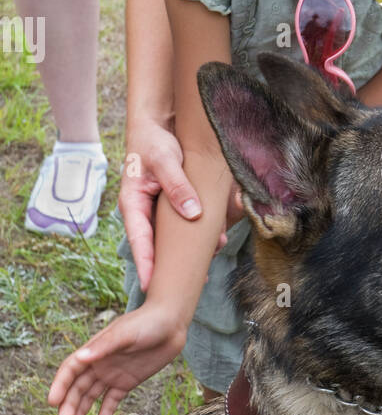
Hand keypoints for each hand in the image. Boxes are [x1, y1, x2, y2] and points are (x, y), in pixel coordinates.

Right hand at [48, 304, 187, 414]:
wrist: (172, 324)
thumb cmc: (147, 322)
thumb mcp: (126, 333)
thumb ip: (105, 346)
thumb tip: (81, 357)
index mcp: (94, 349)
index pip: (70, 369)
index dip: (60, 385)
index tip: (53, 402)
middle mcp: (99, 363)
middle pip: (78, 387)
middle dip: (69, 405)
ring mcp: (113, 373)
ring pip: (92, 396)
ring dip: (82, 411)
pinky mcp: (128, 381)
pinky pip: (113, 399)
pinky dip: (106, 411)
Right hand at [121, 120, 239, 289]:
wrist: (158, 126)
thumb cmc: (154, 141)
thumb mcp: (166, 160)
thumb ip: (178, 186)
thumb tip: (193, 214)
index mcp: (133, 203)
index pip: (139, 239)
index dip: (146, 263)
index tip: (151, 284)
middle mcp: (143, 212)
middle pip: (155, 247)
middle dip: (168, 268)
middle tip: (182, 288)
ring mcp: (157, 212)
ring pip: (171, 239)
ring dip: (187, 253)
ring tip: (204, 271)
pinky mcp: (172, 207)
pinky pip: (183, 226)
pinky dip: (198, 235)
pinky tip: (215, 243)